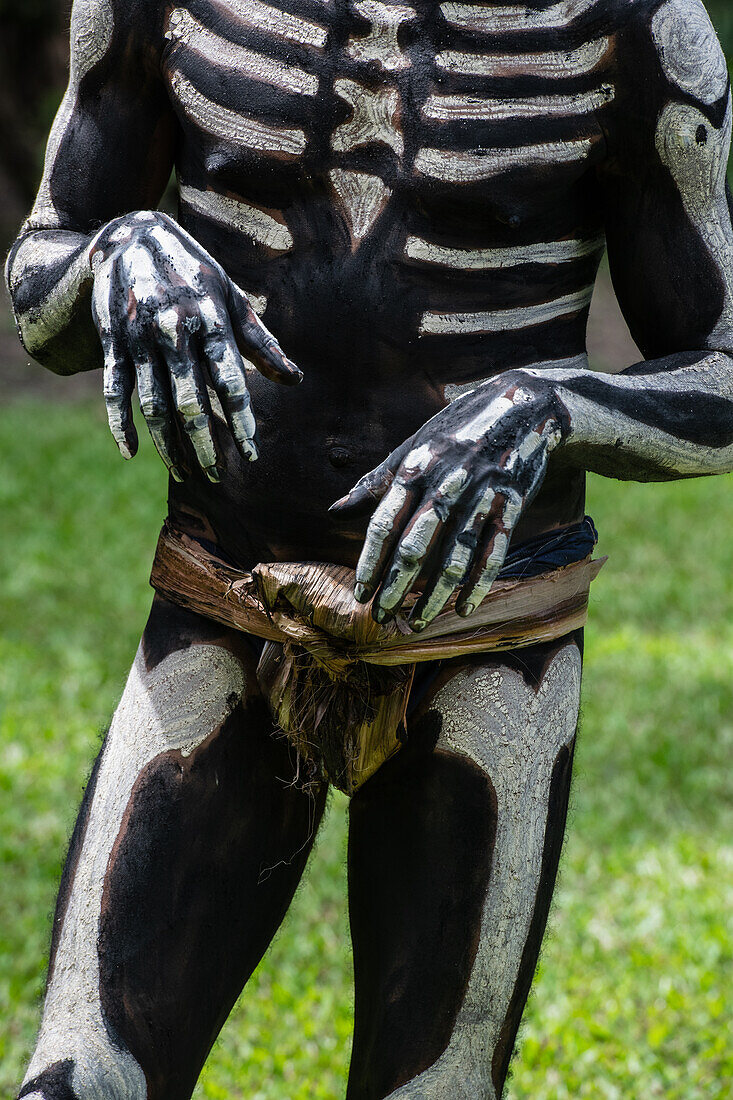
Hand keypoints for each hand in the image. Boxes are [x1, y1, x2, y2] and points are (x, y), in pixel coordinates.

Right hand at [89, 210, 301, 481]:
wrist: (130, 234)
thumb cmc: (193, 272)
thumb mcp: (231, 297)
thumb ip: (261, 341)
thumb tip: (296, 380)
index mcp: (211, 320)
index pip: (231, 382)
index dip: (241, 421)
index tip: (251, 454)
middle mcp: (175, 330)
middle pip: (191, 400)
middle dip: (204, 443)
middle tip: (217, 477)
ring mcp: (140, 336)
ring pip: (153, 402)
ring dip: (167, 442)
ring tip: (182, 473)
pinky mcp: (112, 340)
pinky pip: (116, 388)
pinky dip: (120, 422)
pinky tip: (131, 451)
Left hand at [330, 371, 568, 628]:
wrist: (525, 405)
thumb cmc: (459, 429)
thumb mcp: (415, 446)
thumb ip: (375, 481)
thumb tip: (333, 513)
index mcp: (415, 467)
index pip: (384, 523)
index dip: (370, 562)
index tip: (360, 593)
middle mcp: (445, 483)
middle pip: (415, 546)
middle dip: (396, 587)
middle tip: (382, 619)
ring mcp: (481, 495)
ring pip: (454, 556)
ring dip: (434, 595)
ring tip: (418, 622)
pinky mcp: (512, 504)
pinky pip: (493, 552)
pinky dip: (479, 583)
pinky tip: (464, 609)